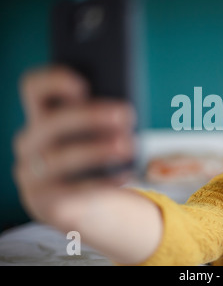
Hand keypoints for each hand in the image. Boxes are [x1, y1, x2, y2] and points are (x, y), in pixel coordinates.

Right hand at [13, 65, 135, 227]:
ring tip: (128, 145)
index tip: (84, 84)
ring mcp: (32, 175)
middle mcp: (29, 143)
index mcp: (39, 116)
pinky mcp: (47, 203)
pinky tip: (126, 173)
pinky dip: (103, 181)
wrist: (74, 205)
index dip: (53, 80)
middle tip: (126, 114)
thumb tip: (125, 109)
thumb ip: (101, 117)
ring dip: (98, 149)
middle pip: (51, 123)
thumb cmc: (89, 158)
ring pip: (60, 158)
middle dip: (90, 116)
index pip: (32, 88)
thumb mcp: (93, 135)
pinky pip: (73, 191)